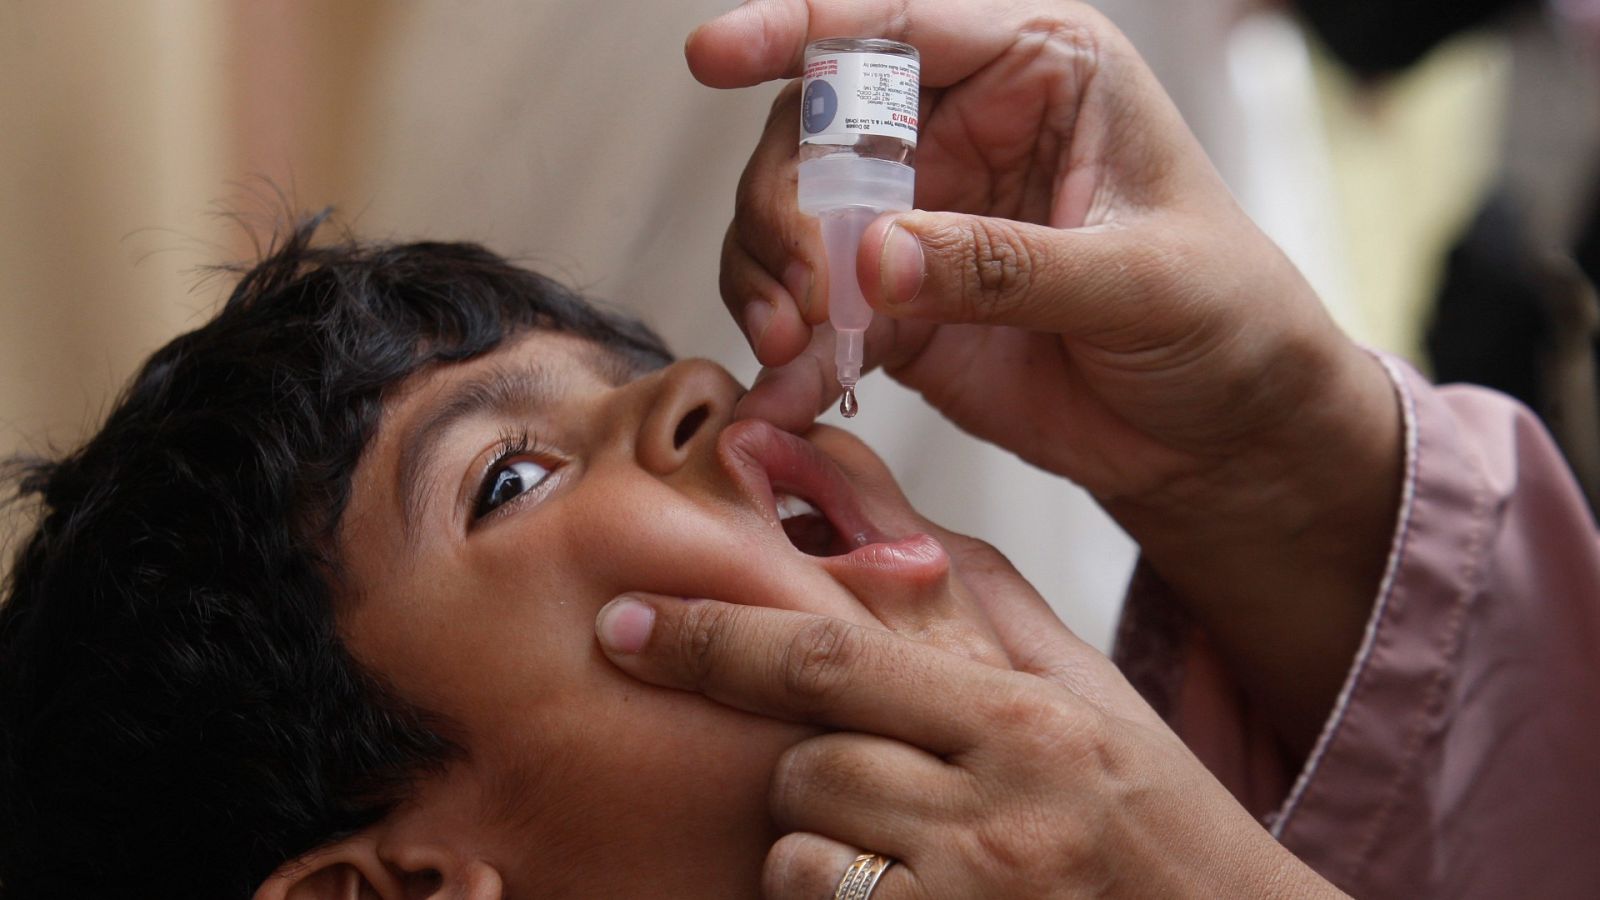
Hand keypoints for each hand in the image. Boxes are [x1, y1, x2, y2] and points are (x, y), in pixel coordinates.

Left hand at [593, 585, 1345, 898]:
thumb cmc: (1148, 807)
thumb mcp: (1069, 682)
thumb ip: (956, 584)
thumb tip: (836, 474)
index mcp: (1025, 715)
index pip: (834, 660)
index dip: (713, 638)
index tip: (626, 622)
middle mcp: (997, 810)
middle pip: (803, 761)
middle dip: (784, 754)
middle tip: (816, 753)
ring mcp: (973, 899)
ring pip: (802, 850)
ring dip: (810, 839)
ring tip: (894, 839)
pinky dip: (832, 899)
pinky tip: (900, 889)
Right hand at [691, 0, 1402, 754]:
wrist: (1220, 437)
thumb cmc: (1223, 320)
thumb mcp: (1137, 280)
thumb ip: (1007, 265)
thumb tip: (876, 258)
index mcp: (1035, 71)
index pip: (898, 27)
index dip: (796, 30)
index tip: (714, 56)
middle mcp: (960, 130)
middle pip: (814, 128)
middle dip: (785, 204)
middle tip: (811, 290)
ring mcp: (917, 221)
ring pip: (787, 217)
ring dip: (767, 276)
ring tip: (795, 346)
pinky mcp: (894, 308)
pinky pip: (806, 313)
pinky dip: (783, 352)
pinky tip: (782, 391)